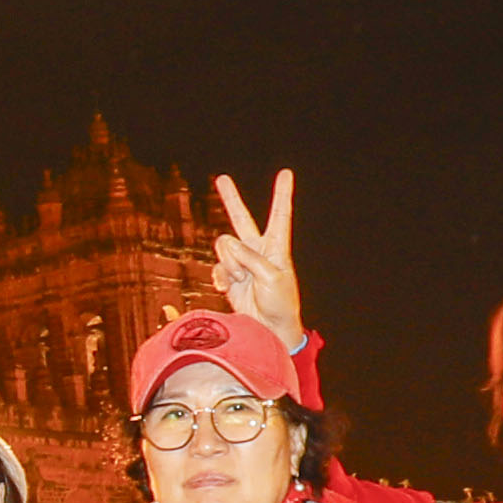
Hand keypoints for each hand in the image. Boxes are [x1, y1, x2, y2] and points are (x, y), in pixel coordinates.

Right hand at [205, 167, 303, 346]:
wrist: (269, 329)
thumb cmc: (280, 303)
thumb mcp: (271, 277)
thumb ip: (250, 257)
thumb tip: (228, 244)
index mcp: (276, 247)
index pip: (280, 215)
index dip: (282, 194)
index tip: (285, 173)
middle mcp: (258, 250)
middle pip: (242, 219)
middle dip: (231, 198)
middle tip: (222, 178)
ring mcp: (241, 263)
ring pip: (224, 246)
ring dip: (228, 263)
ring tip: (239, 279)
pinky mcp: (229, 277)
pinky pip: (217, 267)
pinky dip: (220, 276)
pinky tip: (227, 287)